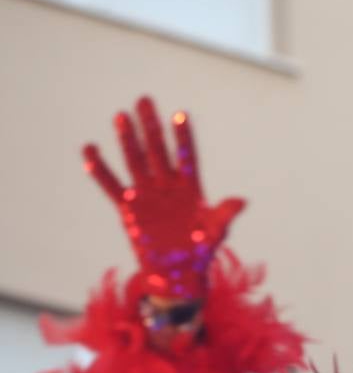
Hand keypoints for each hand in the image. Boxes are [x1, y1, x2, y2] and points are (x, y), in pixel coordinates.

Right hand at [83, 96, 242, 297]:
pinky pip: (111, 186)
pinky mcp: (128, 208)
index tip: (180, 114)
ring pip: (136, 161)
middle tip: (144, 100)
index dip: (183, 137)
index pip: (186, 156)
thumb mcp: (216, 232)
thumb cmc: (200, 250)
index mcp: (191, 188)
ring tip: (121, 116)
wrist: (177, 272)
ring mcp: (146, 194)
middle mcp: (167, 186)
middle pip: (158, 150)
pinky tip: (90, 152)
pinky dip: (101, 171)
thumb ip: (225, 214)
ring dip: (128, 140)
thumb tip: (242, 201)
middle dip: (152, 126)